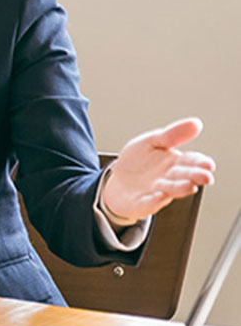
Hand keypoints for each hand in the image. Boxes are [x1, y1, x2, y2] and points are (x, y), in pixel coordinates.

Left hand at [101, 117, 215, 222]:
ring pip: (170, 190)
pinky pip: (148, 203)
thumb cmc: (138, 161)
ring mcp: (156, 192)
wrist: (117, 180)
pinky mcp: (141, 203)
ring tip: (189, 186)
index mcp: (174, 163)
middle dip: (195, 177)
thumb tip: (196, 123)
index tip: (208, 164)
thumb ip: (172, 135)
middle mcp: (169, 179)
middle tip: (206, 177)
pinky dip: (154, 200)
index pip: (192, 162)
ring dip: (179, 188)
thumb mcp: (152, 142)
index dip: (200, 163)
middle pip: (184, 177)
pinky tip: (159, 195)